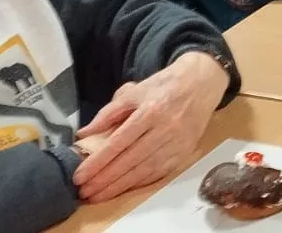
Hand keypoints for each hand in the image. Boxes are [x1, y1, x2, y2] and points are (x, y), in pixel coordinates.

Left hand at [73, 52, 229, 202]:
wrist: (201, 84)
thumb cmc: (165, 86)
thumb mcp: (134, 91)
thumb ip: (108, 113)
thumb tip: (85, 133)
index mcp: (150, 111)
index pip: (118, 143)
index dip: (98, 162)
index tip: (80, 175)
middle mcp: (165, 130)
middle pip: (129, 160)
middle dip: (104, 179)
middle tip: (84, 191)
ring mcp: (177, 144)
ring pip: (144, 171)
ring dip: (119, 186)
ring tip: (98, 196)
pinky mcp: (184, 153)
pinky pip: (158, 173)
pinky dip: (138, 183)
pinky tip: (122, 189)